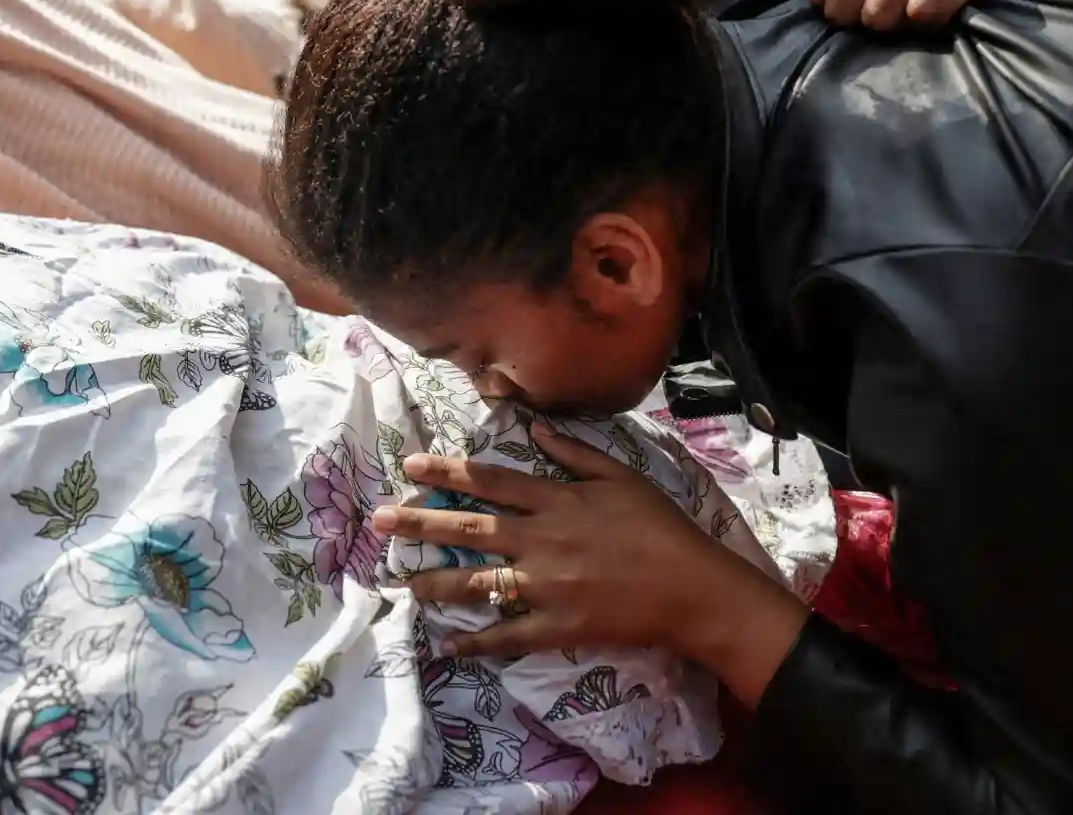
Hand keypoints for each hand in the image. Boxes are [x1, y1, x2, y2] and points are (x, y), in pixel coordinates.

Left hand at [373, 424, 808, 704]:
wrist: (695, 590)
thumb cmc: (662, 529)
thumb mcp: (622, 478)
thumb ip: (574, 452)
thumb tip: (534, 427)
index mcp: (557, 501)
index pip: (490, 481)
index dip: (447, 472)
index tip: (409, 466)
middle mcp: (542, 540)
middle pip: (469, 528)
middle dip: (419, 522)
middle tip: (377, 521)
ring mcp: (547, 585)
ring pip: (478, 582)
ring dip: (435, 581)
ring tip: (402, 581)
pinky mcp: (558, 626)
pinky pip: (508, 635)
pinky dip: (476, 642)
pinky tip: (447, 645)